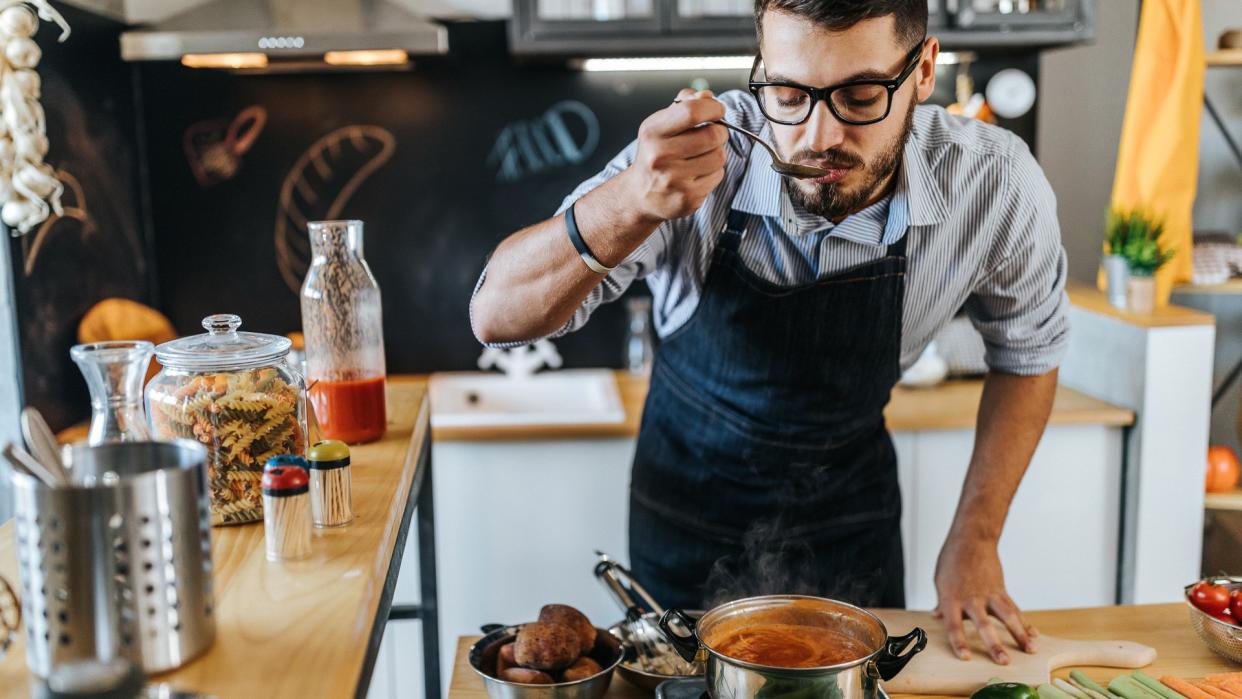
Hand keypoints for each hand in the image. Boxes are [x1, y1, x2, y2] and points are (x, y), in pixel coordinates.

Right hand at [621, 88, 728, 222]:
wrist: (640, 195)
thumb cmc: (655, 154)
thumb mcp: (661, 125)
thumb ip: (684, 105)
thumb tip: (707, 96)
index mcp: (652, 132)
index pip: (691, 111)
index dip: (713, 107)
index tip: (718, 109)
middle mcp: (660, 156)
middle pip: (712, 135)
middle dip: (720, 131)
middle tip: (713, 134)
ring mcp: (673, 180)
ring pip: (719, 157)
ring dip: (717, 153)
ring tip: (702, 156)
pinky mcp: (687, 198)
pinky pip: (717, 176)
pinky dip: (713, 172)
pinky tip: (698, 174)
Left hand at [933, 531, 1036, 664]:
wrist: (972, 539)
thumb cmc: (952, 560)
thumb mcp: (940, 580)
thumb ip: (942, 602)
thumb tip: (937, 616)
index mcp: (951, 598)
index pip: (954, 625)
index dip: (959, 642)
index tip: (966, 657)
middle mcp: (972, 598)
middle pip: (984, 624)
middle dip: (994, 644)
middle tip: (1004, 661)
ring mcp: (989, 594)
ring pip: (1007, 616)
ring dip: (1020, 634)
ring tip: (1031, 650)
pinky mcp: (1001, 590)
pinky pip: (1014, 608)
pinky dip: (1024, 622)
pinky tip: (1033, 635)